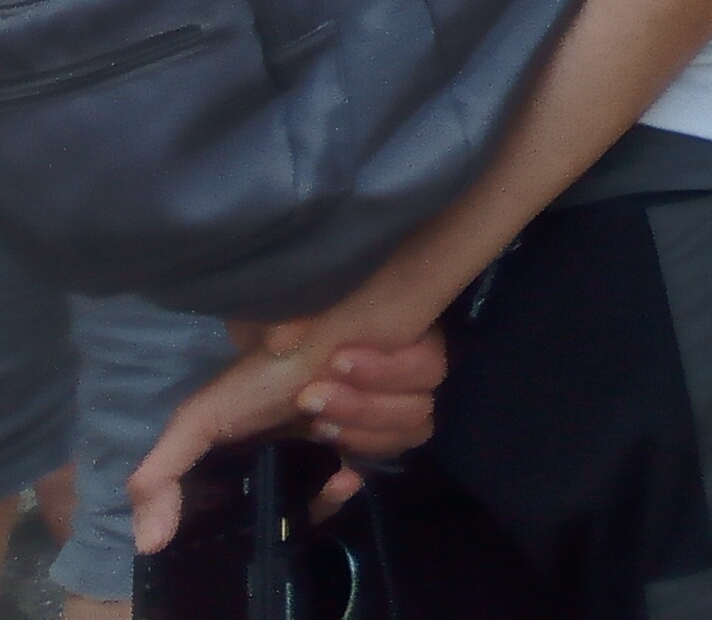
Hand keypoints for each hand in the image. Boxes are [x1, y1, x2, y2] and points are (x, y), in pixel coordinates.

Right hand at [132, 305, 453, 549]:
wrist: (303, 304)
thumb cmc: (259, 364)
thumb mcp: (202, 419)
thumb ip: (164, 476)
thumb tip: (147, 542)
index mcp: (321, 451)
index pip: (342, 498)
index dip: (343, 499)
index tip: (338, 479)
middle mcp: (363, 429)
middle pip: (386, 450)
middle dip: (352, 420)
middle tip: (314, 394)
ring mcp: (398, 395)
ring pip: (413, 419)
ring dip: (370, 394)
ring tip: (337, 363)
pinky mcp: (425, 364)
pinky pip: (430, 380)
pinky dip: (395, 366)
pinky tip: (361, 350)